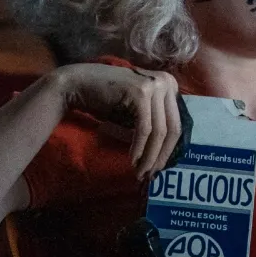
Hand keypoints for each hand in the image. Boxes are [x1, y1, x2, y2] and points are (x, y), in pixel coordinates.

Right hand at [50, 63, 182, 179]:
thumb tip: (166, 154)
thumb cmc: (107, 100)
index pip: (177, 122)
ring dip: (150, 156)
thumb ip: (155, 122)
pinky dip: (140, 147)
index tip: (159, 167)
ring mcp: (154, 85)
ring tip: (141, 172)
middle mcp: (167, 82)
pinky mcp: (140, 93)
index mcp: (171, 85)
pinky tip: (133, 160)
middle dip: (162, 155)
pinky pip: (144, 129)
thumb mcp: (138, 110)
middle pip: (173, 127)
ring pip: (159, 131)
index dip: (170, 148)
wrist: (78, 83)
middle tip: (152, 174)